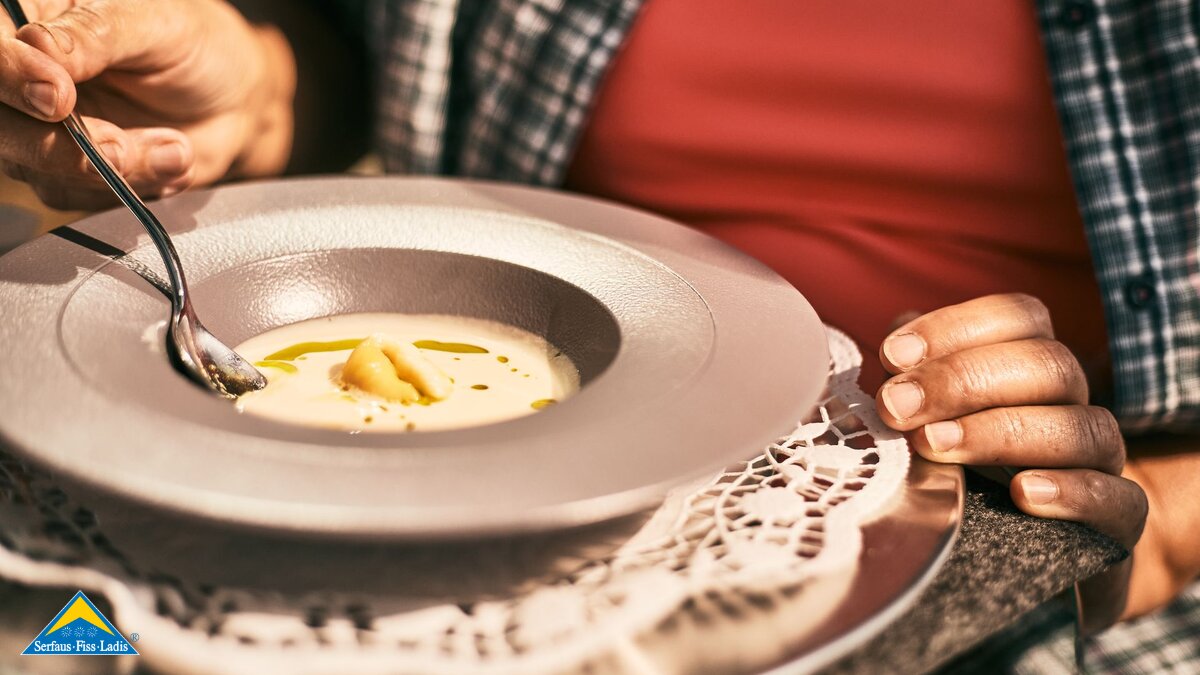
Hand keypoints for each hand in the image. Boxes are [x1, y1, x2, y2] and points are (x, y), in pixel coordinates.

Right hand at [0, 0, 294, 209]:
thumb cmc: (192, 45)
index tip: (58, 98)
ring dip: (114, 171)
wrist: (232, 99)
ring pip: (37, 170)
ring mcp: (39, 128)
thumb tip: (40, 49)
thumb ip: (96, 34)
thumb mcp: (155, 24)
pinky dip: (128, 188)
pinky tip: (169, 162)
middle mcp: (22, 77)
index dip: (9, 78)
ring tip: (176, 148)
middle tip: (126, 147)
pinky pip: (74, 196)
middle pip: (2, 127)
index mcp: (30, 20)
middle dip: (65, 148)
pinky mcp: (66, 171)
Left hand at [876, 293, 1147, 634]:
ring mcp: (1101, 460)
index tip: (892, 355)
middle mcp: (1072, 402)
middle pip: (1048, 365)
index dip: (955, 328)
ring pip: (1081, 427)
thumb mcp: (926, 420)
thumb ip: (911, 383)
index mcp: (1030, 362)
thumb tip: (888, 366)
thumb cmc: (957, 473)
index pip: (1017, 317)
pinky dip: (1074, 491)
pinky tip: (1022, 493)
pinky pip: (1119, 498)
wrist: (1017, 559)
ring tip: (935, 447)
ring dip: (1002, 432)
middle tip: (897, 407)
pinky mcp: (1118, 521)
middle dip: (963, 380)